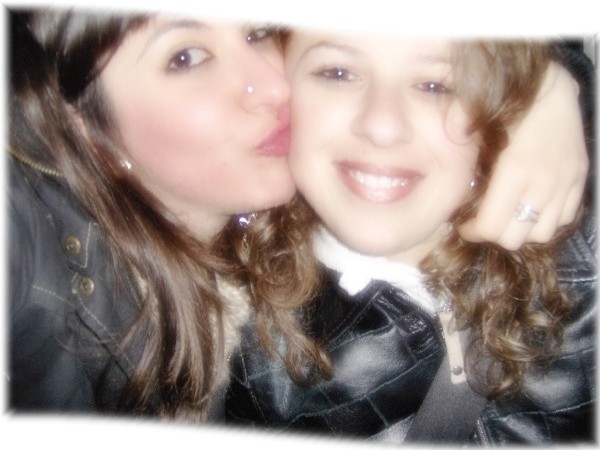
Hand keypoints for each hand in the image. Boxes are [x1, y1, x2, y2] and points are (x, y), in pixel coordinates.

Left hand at [459, 62, 587, 249]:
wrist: (554, 86)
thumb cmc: (513, 100)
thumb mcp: (478, 111)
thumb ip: (459, 124)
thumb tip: (447, 136)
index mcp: (516, 169)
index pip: (492, 226)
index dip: (473, 231)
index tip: (463, 224)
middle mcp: (544, 183)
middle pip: (516, 238)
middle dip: (494, 235)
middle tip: (481, 222)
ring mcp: (566, 184)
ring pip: (543, 234)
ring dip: (521, 231)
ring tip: (505, 216)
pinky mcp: (579, 180)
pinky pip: (564, 218)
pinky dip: (545, 220)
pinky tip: (529, 206)